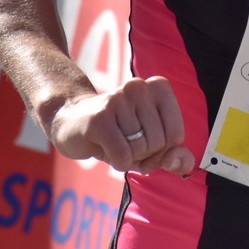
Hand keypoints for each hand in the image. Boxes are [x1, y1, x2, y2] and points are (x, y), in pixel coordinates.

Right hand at [47, 77, 193, 175]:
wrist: (72, 122)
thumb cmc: (120, 135)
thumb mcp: (152, 146)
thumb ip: (175, 155)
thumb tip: (176, 161)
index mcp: (159, 87)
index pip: (176, 135)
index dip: (161, 150)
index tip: (144, 139)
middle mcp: (140, 86)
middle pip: (159, 143)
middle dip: (143, 154)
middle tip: (125, 141)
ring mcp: (118, 99)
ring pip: (140, 149)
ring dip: (127, 157)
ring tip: (113, 140)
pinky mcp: (100, 118)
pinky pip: (122, 155)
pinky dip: (117, 162)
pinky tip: (104, 147)